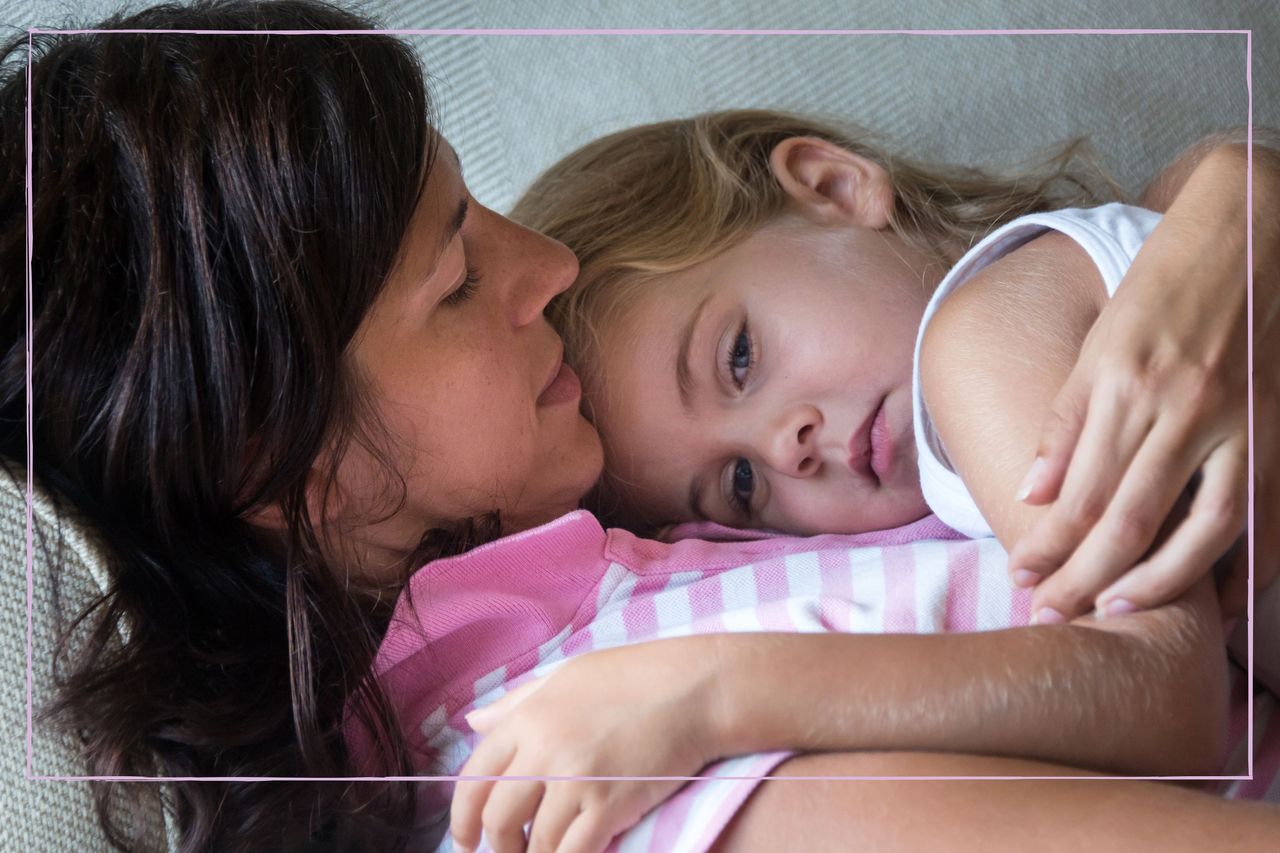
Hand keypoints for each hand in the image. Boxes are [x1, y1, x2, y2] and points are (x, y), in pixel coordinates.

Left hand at [449, 637, 723, 852]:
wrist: (694, 689)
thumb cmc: (634, 677)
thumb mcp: (566, 677)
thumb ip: (516, 703)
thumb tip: (473, 721)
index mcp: (529, 717)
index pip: (474, 777)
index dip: (463, 817)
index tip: (466, 838)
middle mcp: (545, 749)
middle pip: (498, 817)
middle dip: (497, 845)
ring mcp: (576, 780)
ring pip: (535, 843)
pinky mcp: (609, 806)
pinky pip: (572, 852)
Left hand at [1008, 144, 1277, 620]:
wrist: (1252, 232)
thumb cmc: (1161, 287)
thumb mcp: (1098, 343)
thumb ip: (1065, 421)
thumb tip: (1031, 493)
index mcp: (1124, 387)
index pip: (1077, 494)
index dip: (1047, 545)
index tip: (1020, 578)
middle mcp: (1180, 409)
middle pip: (1126, 521)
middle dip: (1083, 577)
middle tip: (1049, 615)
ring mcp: (1239, 421)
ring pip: (1196, 530)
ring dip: (1154, 584)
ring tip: (1112, 612)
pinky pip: (1264, 513)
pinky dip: (1244, 565)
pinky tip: (1216, 601)